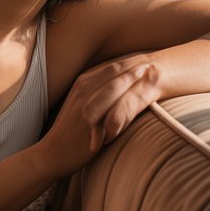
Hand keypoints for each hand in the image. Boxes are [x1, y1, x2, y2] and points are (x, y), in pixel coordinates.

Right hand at [41, 55, 161, 176]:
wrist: (53, 153)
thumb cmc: (72, 133)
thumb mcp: (81, 106)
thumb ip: (97, 95)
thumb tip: (120, 90)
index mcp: (82, 82)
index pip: (111, 66)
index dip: (130, 61)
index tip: (148, 57)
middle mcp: (83, 88)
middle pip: (115, 70)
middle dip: (135, 64)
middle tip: (156, 60)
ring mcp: (86, 102)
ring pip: (114, 83)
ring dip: (134, 75)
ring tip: (153, 70)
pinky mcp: (89, 118)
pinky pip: (112, 103)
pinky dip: (128, 96)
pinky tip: (142, 95)